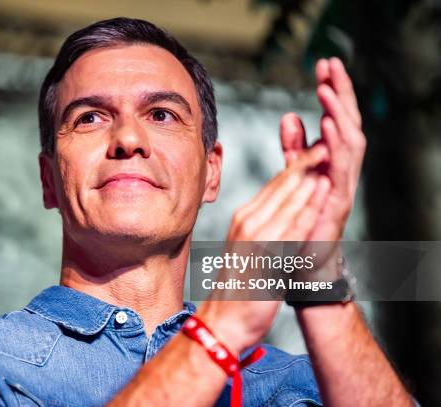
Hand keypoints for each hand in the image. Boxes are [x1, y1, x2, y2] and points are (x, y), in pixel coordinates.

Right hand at [199, 147, 330, 351]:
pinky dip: (308, 205)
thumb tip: (284, 213)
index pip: (273, 187)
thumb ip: (265, 227)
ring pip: (287, 199)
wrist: (222, 320)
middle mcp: (248, 221)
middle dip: (305, 163)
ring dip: (309, 177)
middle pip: (280, 186)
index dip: (295, 166)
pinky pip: (292, 224)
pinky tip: (321, 191)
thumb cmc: (238, 287)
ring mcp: (255, 236)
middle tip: (325, 143)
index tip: (313, 150)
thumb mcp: (250, 249)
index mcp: (245, 219)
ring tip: (327, 156)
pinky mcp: (265, 253)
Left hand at [280, 58, 365, 240]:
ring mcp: (344, 184)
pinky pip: (342, 168)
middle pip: (347, 123)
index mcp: (332, 160)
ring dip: (339, 112)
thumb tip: (290, 116)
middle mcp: (343, 169)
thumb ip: (295, 148)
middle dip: (340, 92)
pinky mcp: (340, 201)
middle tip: (330, 64)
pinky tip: (328, 123)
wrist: (307, 262)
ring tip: (326, 87)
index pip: (336, 118)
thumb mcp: (295, 175)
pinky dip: (336, 144)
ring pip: (349, 141)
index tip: (323, 65)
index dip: (332, 92)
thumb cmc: (303, 218)